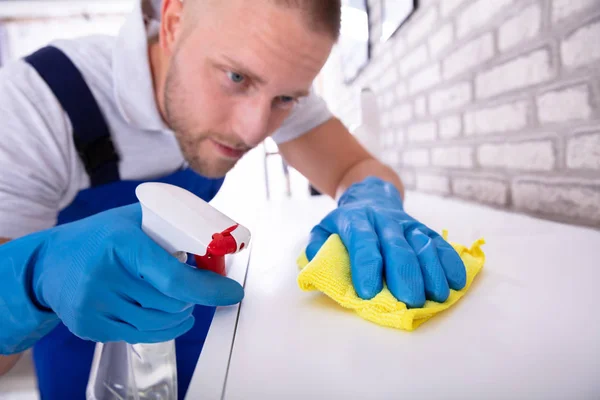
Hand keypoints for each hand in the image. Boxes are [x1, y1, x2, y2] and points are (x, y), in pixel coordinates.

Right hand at [5, 203, 243, 347]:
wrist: (48, 263)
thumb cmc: (99, 237)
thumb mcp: (133, 218)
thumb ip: (174, 225)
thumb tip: (219, 239)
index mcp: (122, 243)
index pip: (173, 278)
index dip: (209, 290)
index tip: (232, 292)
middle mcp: (104, 276)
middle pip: (170, 303)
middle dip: (195, 297)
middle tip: (201, 286)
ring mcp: (94, 305)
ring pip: (158, 322)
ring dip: (181, 313)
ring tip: (183, 301)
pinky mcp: (88, 326)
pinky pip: (140, 335)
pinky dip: (163, 327)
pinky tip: (167, 315)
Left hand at [306, 176, 465, 307]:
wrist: (370, 196)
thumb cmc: (345, 224)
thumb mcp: (323, 229)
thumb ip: (317, 247)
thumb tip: (315, 268)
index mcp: (355, 220)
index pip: (362, 241)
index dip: (365, 265)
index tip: (368, 292)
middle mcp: (383, 220)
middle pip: (396, 245)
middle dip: (404, 272)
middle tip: (410, 299)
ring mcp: (406, 223)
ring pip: (422, 243)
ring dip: (432, 269)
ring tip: (438, 295)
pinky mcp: (423, 228)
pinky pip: (440, 243)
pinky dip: (450, 261)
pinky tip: (457, 281)